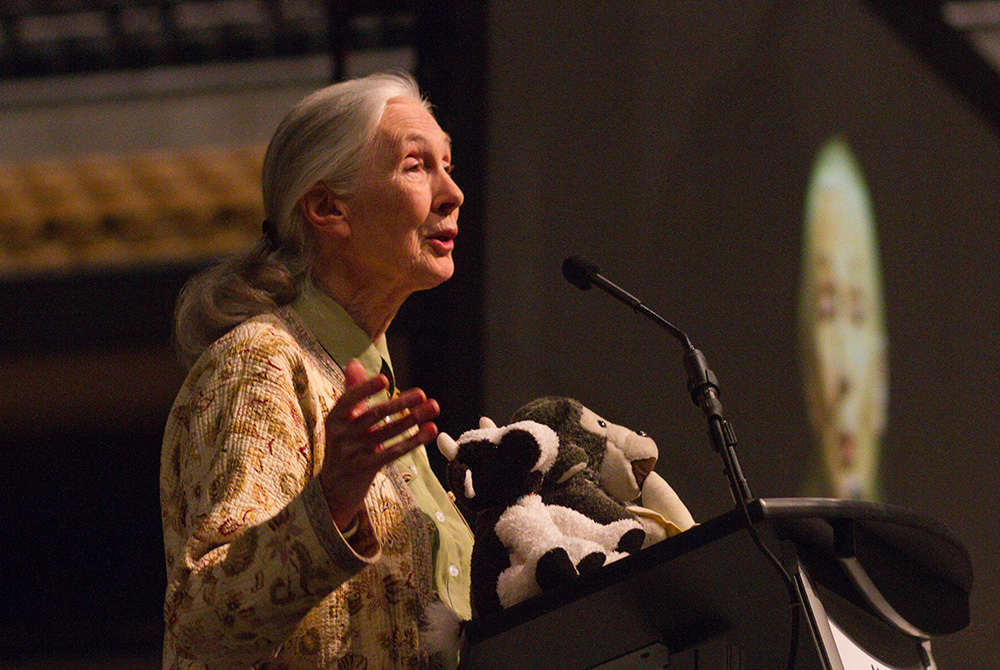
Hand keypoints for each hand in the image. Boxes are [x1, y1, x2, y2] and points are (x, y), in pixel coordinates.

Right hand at [319, 359, 439, 529]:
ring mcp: (352, 453)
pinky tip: (429, 431)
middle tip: (421, 394)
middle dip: (400, 404)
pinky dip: (413, 441)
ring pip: (387, 433)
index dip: (366, 389)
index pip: (349, 399)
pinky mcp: (365, 469)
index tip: (385, 380)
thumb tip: (354, 362)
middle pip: (374, 415)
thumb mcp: (343, 421)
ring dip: (412, 420)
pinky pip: (392, 453)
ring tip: (433, 409)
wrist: (332, 490)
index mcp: (335, 418)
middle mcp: (341, 434)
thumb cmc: (342, 448)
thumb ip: (352, 392)